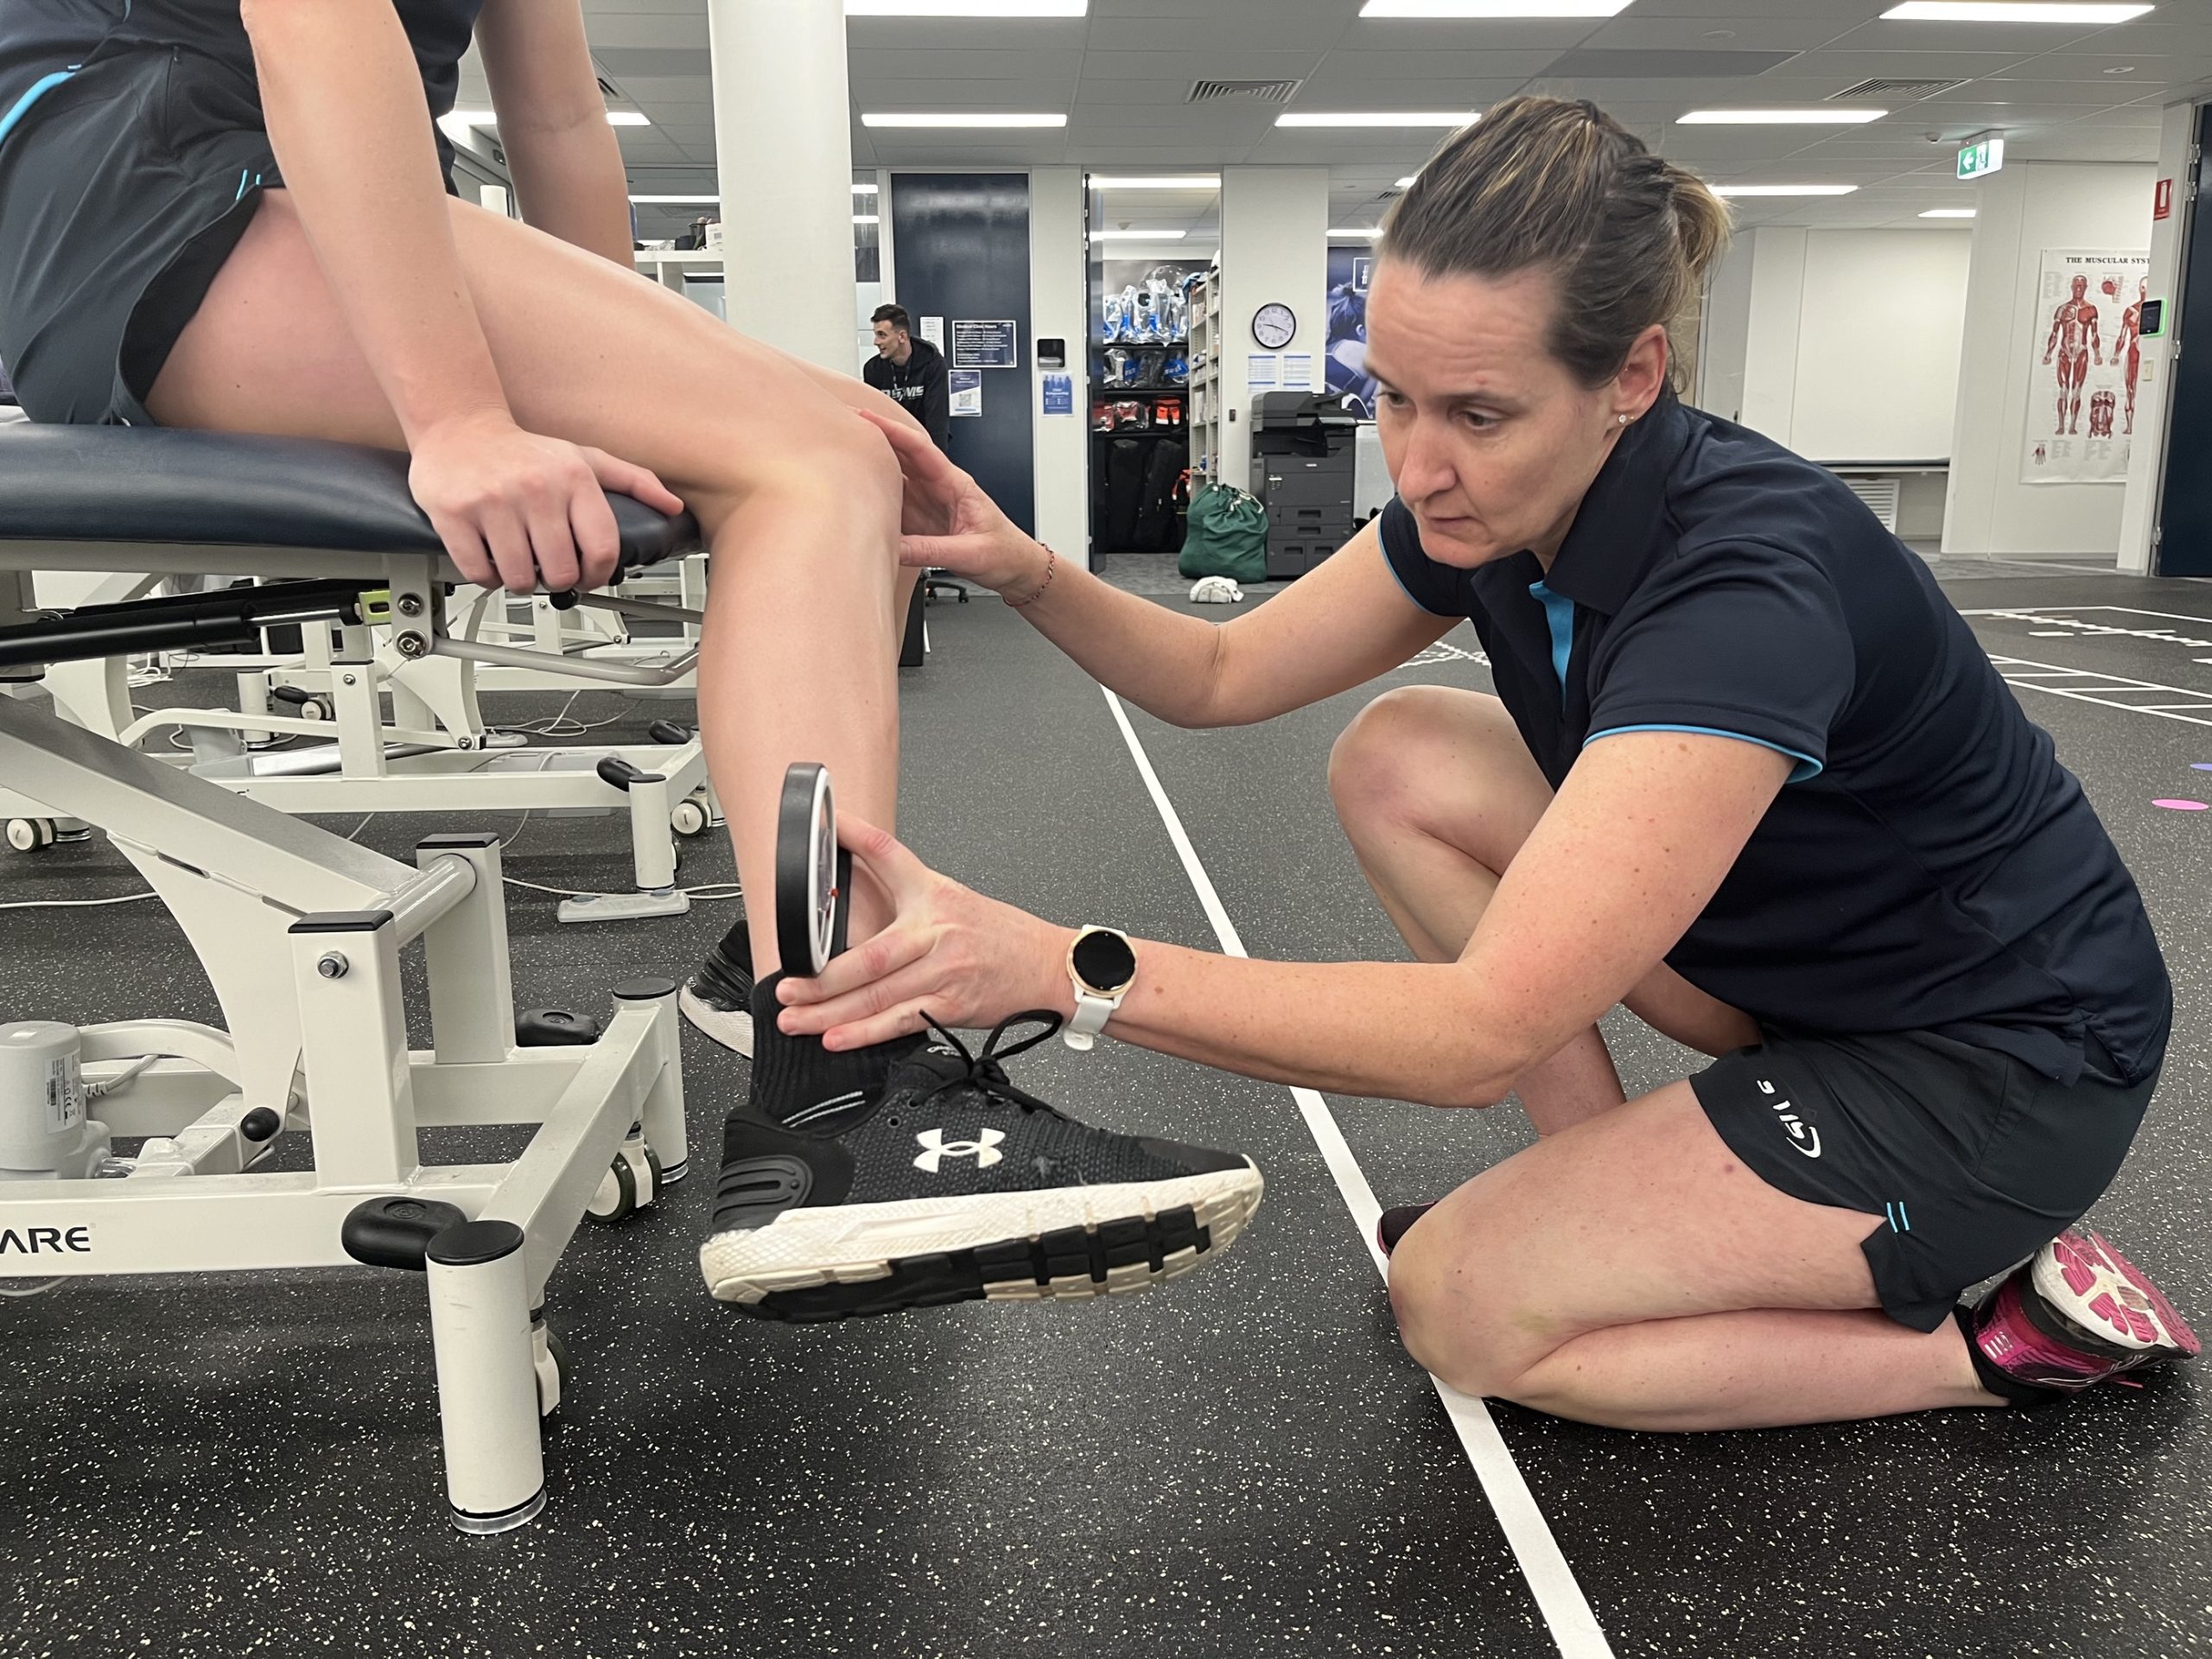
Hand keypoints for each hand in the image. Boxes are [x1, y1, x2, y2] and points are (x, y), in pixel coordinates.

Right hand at [409, 412, 683, 593]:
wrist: (460, 428)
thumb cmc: (526, 452)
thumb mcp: (585, 459)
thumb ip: (633, 481)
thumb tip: (672, 506)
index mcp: (574, 479)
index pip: (601, 550)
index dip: (598, 574)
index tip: (589, 576)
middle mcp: (536, 488)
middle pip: (560, 572)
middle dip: (557, 579)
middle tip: (549, 568)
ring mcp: (493, 502)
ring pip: (519, 577)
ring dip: (521, 581)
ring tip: (519, 562)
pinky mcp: (455, 514)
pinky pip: (479, 572)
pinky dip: (487, 577)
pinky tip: (492, 558)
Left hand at [774, 811, 1072, 1049]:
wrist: (1049, 966)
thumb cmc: (1002, 936)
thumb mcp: (953, 898)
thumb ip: (906, 894)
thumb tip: (853, 894)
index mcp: (934, 896)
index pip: (890, 856)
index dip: (858, 837)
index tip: (830, 827)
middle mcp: (937, 931)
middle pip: (870, 956)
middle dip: (822, 977)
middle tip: (787, 985)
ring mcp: (945, 971)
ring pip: (878, 995)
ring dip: (830, 1012)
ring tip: (795, 1019)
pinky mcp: (952, 1005)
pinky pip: (901, 1022)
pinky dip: (866, 1033)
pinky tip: (837, 1039)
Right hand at [852, 404, 1048, 594]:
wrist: (1017, 570)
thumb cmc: (1005, 553)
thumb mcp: (970, 554)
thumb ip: (930, 551)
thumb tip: (894, 548)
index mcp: (956, 484)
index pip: (920, 449)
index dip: (893, 432)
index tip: (867, 419)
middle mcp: (940, 488)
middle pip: (902, 456)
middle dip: (875, 440)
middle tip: (844, 431)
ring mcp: (929, 504)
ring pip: (895, 479)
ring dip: (872, 470)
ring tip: (844, 462)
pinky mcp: (922, 522)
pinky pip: (894, 506)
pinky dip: (876, 501)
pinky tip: (860, 500)